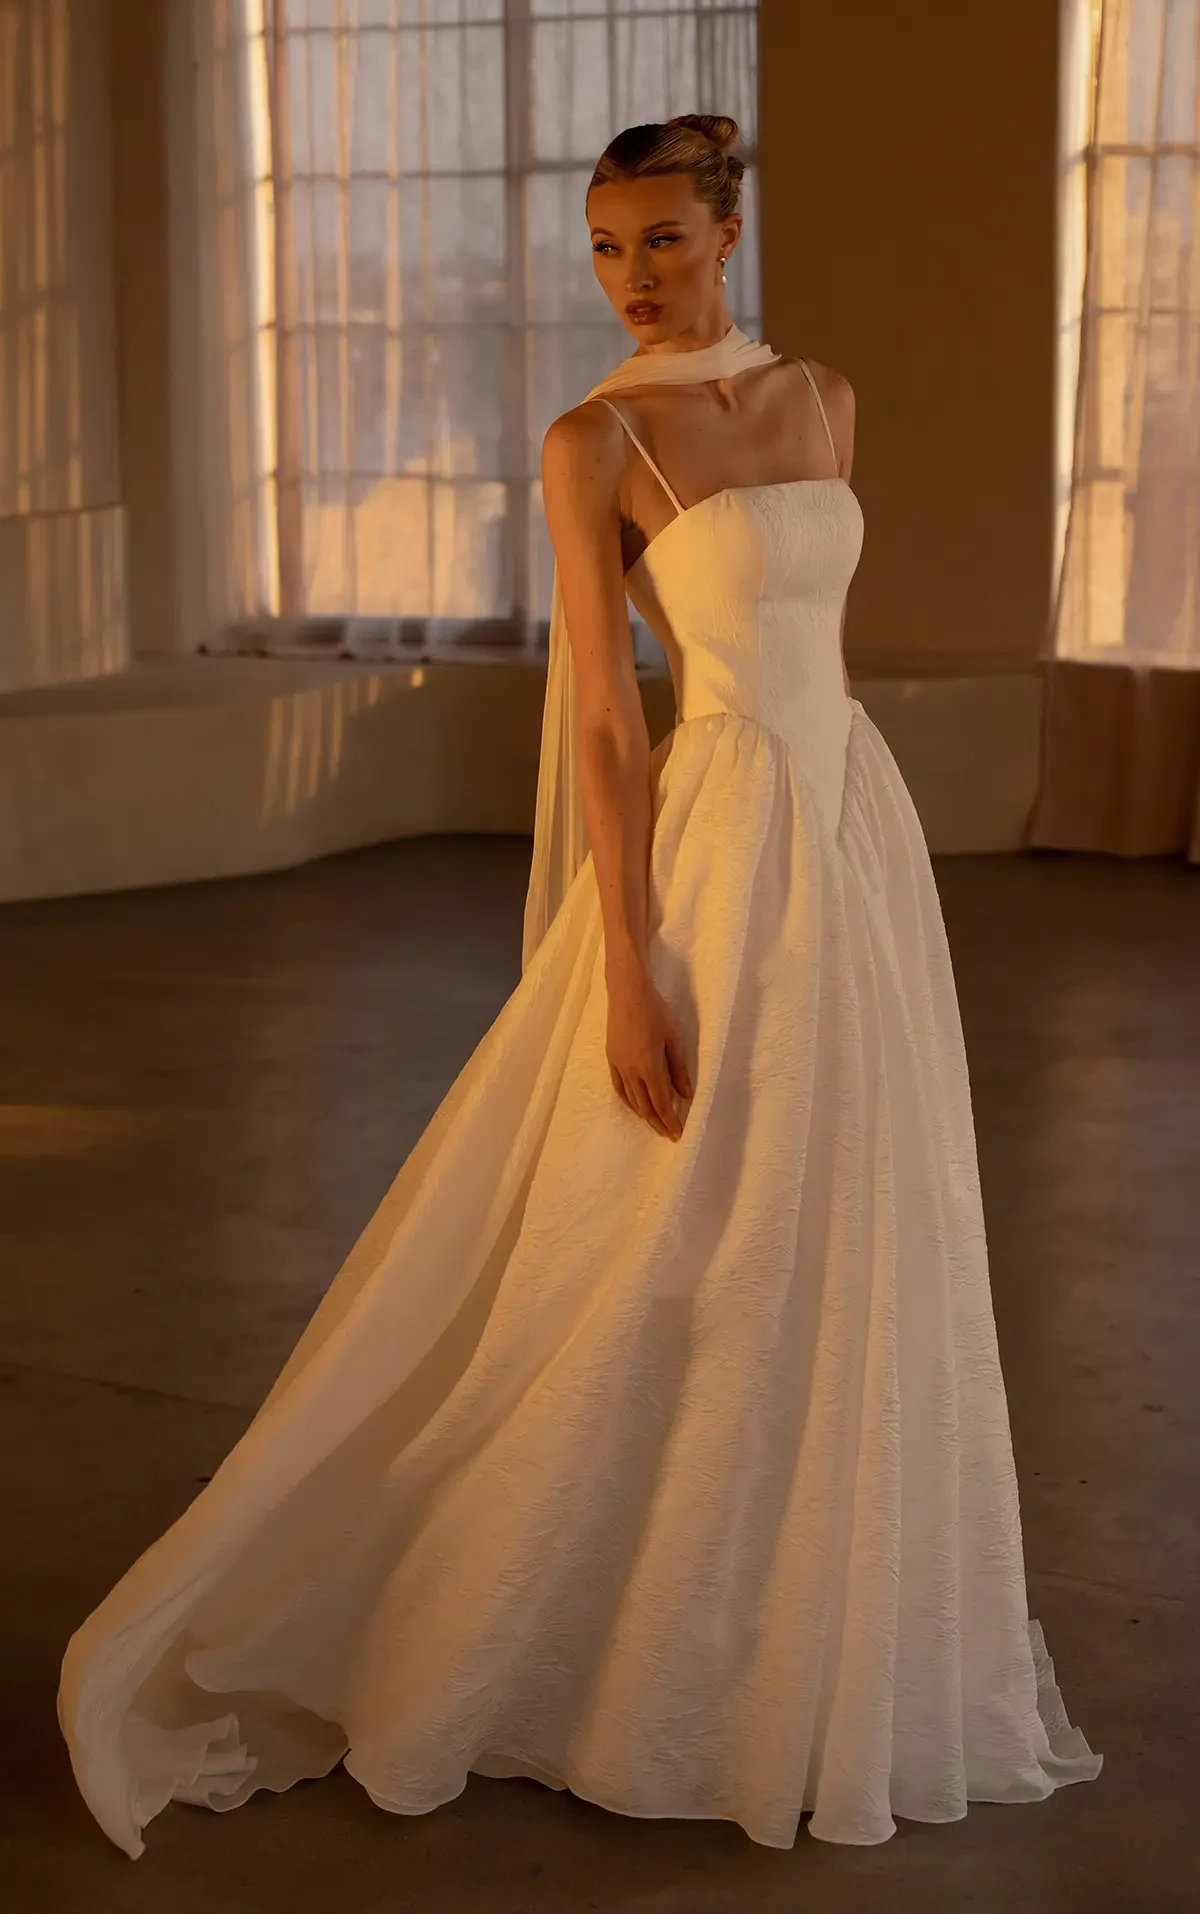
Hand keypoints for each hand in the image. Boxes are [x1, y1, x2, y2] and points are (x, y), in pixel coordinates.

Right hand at [605, 961, 693, 1140]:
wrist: (627, 992)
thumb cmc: (655, 1011)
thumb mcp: (674, 1039)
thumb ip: (679, 1069)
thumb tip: (685, 1094)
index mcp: (649, 1067)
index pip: (661, 1103)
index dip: (670, 1120)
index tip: (678, 1134)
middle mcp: (631, 1071)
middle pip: (645, 1106)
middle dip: (658, 1123)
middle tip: (669, 1134)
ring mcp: (618, 1066)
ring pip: (631, 1100)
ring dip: (644, 1115)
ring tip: (655, 1124)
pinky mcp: (611, 1059)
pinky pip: (619, 1088)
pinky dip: (629, 1101)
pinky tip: (635, 1105)